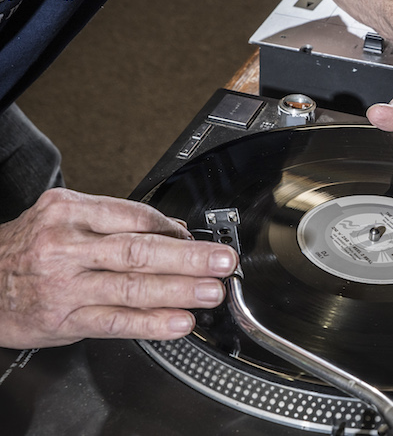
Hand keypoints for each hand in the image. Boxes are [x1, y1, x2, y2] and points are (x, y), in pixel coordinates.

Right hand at [0, 188, 237, 348]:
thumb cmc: (26, 249)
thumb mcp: (64, 220)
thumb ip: (118, 223)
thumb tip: (173, 228)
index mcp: (69, 211)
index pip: (135, 216)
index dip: (174, 230)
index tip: (200, 239)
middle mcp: (65, 245)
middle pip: (139, 250)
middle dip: (189, 257)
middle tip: (222, 261)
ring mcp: (64, 285)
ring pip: (132, 286)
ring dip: (180, 290)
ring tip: (211, 292)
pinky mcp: (63, 319)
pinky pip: (116, 321)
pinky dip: (152, 323)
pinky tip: (179, 322)